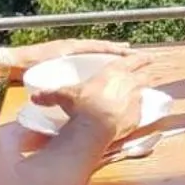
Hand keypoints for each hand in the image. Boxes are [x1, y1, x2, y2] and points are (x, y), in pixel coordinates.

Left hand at [0, 38, 131, 86]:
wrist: (11, 62)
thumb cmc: (29, 64)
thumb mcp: (45, 68)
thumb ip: (58, 77)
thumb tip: (75, 87)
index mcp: (70, 48)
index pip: (96, 47)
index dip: (112, 49)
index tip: (128, 51)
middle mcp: (71, 48)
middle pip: (98, 48)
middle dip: (114, 50)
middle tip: (133, 53)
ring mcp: (68, 52)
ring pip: (92, 53)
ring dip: (107, 54)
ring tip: (123, 57)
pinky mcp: (63, 58)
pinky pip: (84, 57)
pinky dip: (96, 59)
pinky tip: (102, 66)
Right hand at [27, 53, 163, 143]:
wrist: (95, 128)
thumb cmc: (82, 106)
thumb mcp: (65, 96)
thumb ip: (51, 95)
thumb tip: (35, 97)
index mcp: (114, 72)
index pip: (132, 60)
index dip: (141, 57)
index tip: (149, 56)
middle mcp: (128, 83)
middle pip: (144, 75)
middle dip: (146, 74)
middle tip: (148, 74)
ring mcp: (135, 100)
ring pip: (145, 91)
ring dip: (145, 91)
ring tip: (143, 92)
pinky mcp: (136, 118)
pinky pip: (141, 111)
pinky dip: (139, 110)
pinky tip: (136, 113)